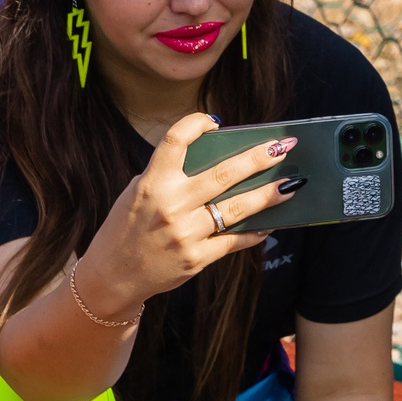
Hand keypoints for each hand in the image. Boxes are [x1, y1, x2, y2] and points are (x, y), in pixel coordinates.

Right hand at [73, 115, 295, 317]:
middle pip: (224, 174)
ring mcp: (186, 233)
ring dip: (269, 194)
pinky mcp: (197, 257)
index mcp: (151, 184)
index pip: (176, 141)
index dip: (196, 124)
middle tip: (284, 146)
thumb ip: (167, 176)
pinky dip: (255, 231)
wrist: (110, 279)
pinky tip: (269, 223)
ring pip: (238, 207)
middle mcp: (171, 206)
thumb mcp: (135, 195)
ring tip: (291, 183)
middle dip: (260, 158)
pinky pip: (235, 240)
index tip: (215, 121)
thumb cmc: (125, 231)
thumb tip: (213, 159)